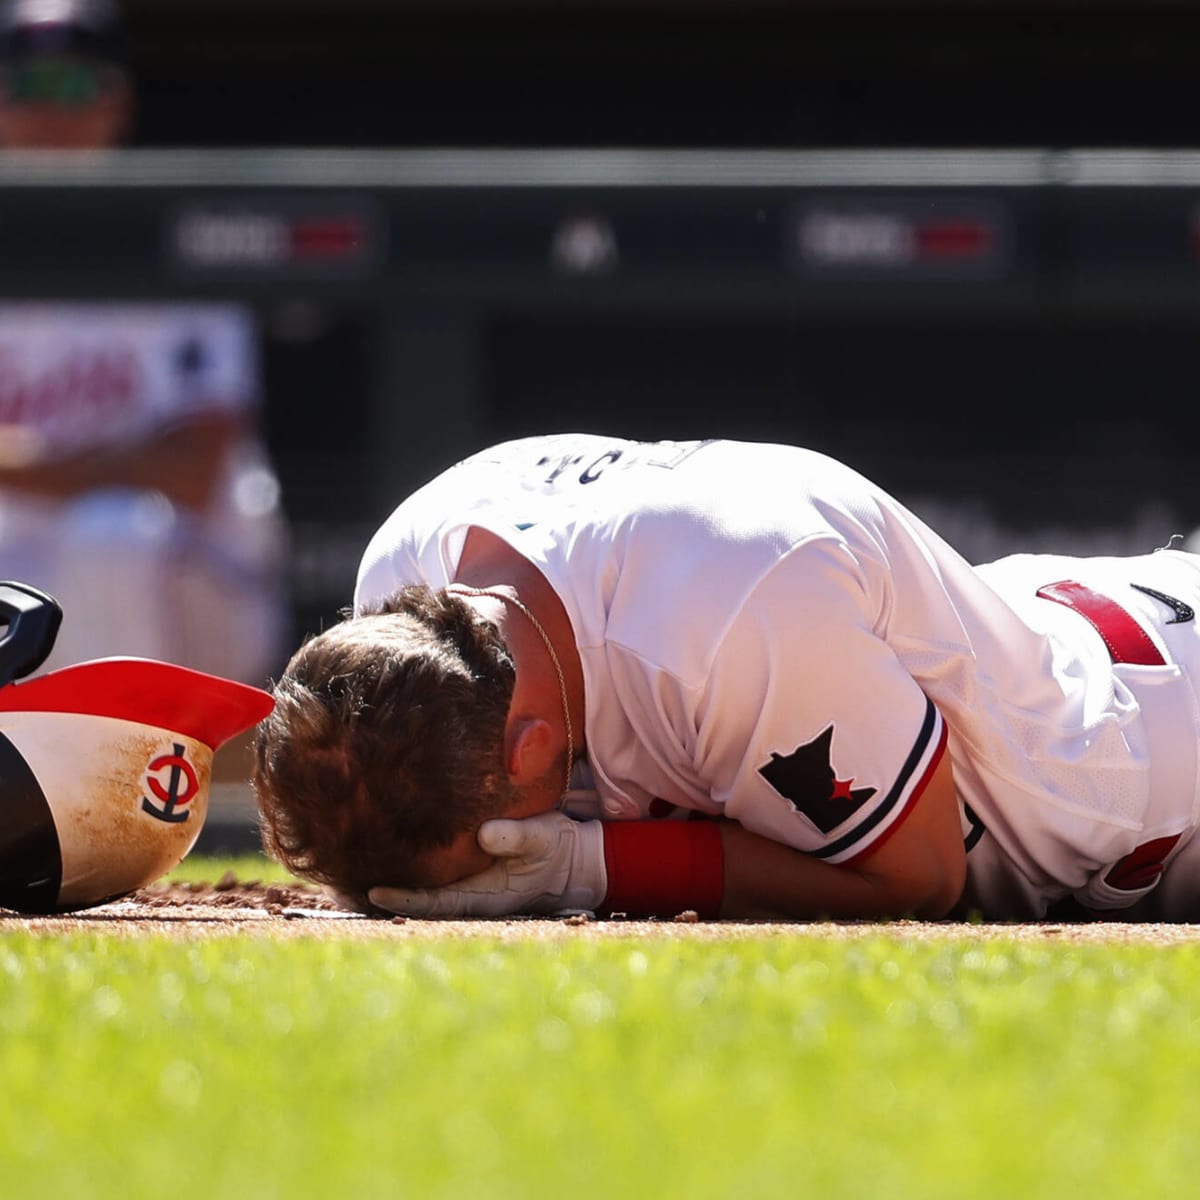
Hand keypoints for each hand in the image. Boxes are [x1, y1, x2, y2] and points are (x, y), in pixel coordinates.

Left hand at [368, 812, 606, 917]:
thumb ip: (516, 836)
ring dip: (397, 885)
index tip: (373, 891)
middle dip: (387, 896)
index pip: (434, 902)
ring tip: (356, 869)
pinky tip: (392, 858)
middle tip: (346, 881)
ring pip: (425, 893)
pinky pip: (437, 880)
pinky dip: (414, 874)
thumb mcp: (541, 837)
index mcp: (484, 895)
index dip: (404, 899)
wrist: (572, 859)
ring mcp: (471, 889)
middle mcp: (470, 897)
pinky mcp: (472, 876)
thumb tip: (484, 834)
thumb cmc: (555, 847)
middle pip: (420, 903)